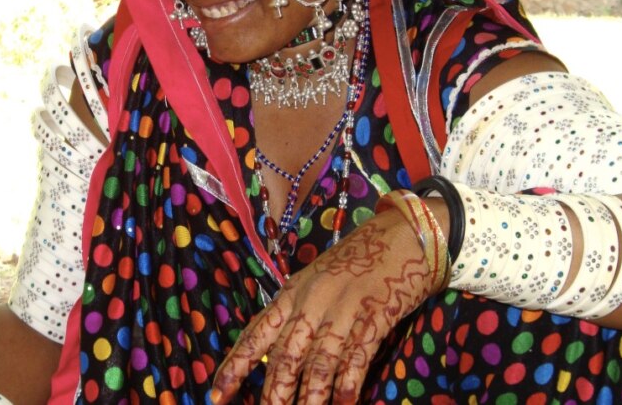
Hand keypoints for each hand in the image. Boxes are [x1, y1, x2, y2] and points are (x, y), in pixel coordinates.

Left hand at [210, 200, 440, 403]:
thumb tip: (278, 353)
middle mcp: (313, 300)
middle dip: (275, 391)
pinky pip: (358, 353)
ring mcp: (344, 306)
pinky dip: (348, 381)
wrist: (404, 233)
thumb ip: (297, 311)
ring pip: (320, 360)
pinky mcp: (377, 313)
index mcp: (293, 291)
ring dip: (311, 396)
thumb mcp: (317, 279)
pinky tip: (344, 402)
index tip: (217, 394)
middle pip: (286, 354)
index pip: (257, 333)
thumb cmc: (358, 259)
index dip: (236, 365)